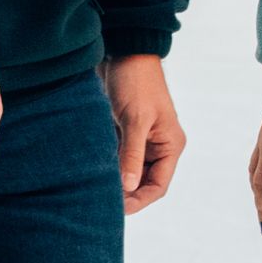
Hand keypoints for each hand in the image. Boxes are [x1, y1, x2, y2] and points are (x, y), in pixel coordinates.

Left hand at [101, 54, 186, 212]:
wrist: (124, 52)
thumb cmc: (136, 83)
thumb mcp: (135, 120)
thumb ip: (131, 155)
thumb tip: (127, 189)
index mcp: (170, 145)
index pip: (158, 186)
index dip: (139, 200)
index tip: (116, 210)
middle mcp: (158, 146)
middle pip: (143, 182)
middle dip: (125, 194)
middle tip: (100, 203)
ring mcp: (141, 140)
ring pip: (128, 172)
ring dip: (114, 181)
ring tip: (92, 190)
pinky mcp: (124, 133)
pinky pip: (117, 158)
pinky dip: (106, 167)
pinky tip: (90, 173)